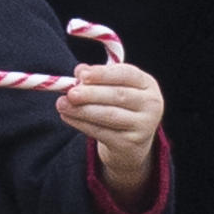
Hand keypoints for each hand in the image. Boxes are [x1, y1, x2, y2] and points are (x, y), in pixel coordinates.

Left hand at [56, 62, 164, 207]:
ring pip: (109, 115)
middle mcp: (151, 104)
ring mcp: (143, 125)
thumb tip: (79, 70)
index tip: (81, 75)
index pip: (126, 74)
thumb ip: (97, 78)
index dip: (103, 73)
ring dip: (82, 110)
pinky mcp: (130, 144)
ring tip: (61, 104)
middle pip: (118, 95)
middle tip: (70, 93)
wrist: (131, 143)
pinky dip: (81, 124)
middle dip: (91, 94)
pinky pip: (102, 132)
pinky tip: (67, 116)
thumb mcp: (113, 88)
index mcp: (147, 84)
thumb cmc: (119, 107)